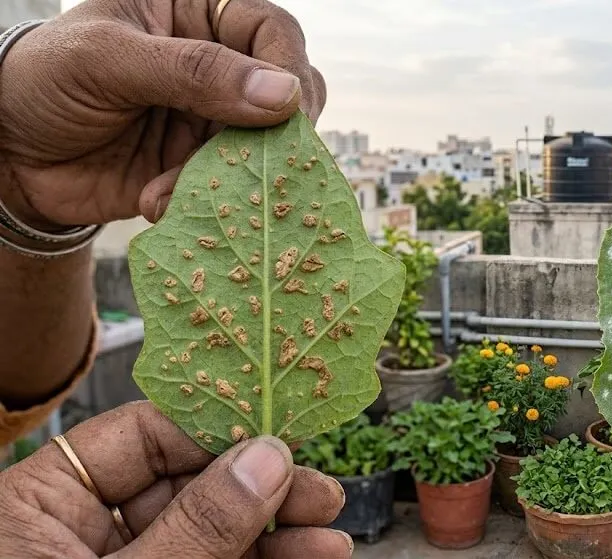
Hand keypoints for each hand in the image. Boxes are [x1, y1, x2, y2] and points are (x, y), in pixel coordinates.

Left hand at [0, 0, 325, 229]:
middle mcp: (218, 66)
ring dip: (234, 175)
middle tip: (257, 162)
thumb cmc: (43, 78)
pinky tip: (158, 202)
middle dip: (275, 132)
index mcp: (199, 16)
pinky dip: (205, 201)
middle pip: (289, 93)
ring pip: (266, 147)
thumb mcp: (108, 58)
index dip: (289, 68)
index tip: (288, 111)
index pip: (273, 32)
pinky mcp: (201, 169)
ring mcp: (213, 120)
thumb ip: (194, 71)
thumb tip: (284, 95)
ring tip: (177, 186)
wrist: (3, 152)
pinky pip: (233, 188)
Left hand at [0, 402, 351, 557]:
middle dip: (260, 490)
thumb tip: (265, 461)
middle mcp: (77, 534)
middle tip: (321, 497)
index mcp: (37, 507)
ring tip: (330, 541)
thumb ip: (196, 528)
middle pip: (185, 485)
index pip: (137, 438)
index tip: (279, 441)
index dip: (213, 433)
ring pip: (210, 533)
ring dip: (274, 535)